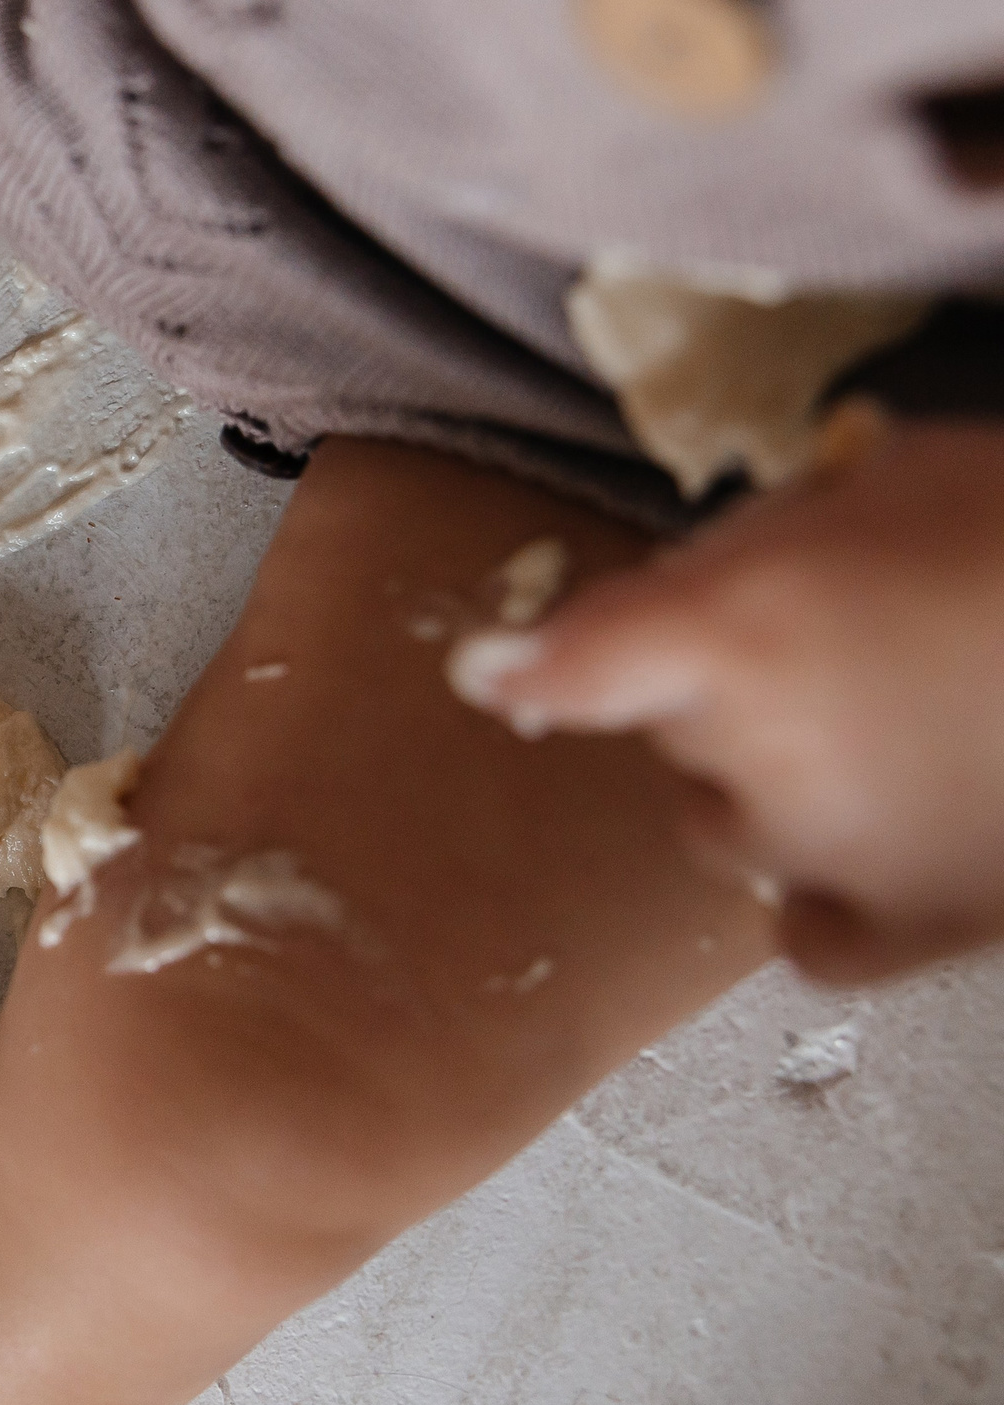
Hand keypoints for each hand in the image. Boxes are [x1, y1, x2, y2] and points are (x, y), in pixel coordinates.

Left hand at [450, 424, 1003, 980]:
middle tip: (840, 651)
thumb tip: (713, 577)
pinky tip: (894, 834)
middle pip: (672, 740)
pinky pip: (810, 928)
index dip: (528, 667)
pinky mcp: (911, 929)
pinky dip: (830, 890)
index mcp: (735, 634)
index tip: (494, 671)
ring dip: (776, 789)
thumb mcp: (890, 476)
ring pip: (729, 829)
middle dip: (723, 699)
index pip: (576, 666)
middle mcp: (752, 761)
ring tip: (900, 730)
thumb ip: (773, 538)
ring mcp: (827, 857)